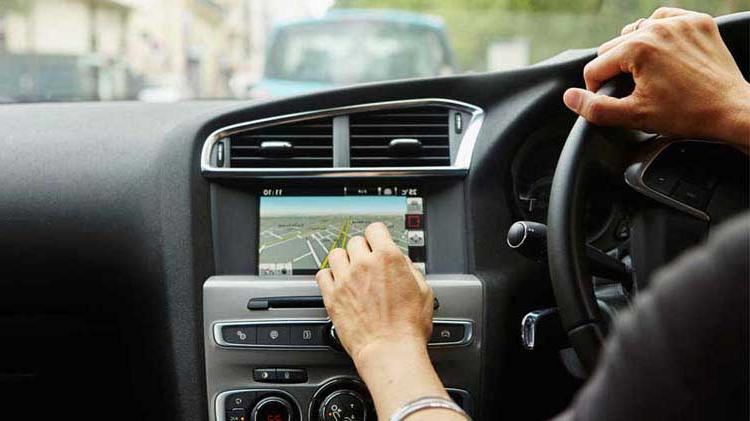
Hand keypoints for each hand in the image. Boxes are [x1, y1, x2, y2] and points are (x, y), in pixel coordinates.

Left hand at [315, 222, 433, 363]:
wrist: (390, 350)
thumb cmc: (408, 327)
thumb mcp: (424, 291)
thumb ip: (411, 270)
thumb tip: (402, 263)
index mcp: (388, 258)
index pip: (375, 229)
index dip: (378, 236)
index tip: (377, 242)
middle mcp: (364, 264)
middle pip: (355, 241)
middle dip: (362, 250)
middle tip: (367, 263)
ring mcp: (345, 279)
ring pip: (336, 254)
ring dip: (344, 260)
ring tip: (351, 271)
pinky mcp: (332, 296)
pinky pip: (322, 274)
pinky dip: (328, 276)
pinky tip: (337, 283)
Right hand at [563, 7, 749, 146]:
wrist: (732, 110)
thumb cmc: (688, 114)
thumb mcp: (635, 116)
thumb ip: (596, 108)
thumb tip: (570, 98)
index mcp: (638, 48)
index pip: (596, 66)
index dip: (596, 88)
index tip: (609, 100)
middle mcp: (657, 28)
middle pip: (614, 47)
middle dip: (615, 69)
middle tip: (631, 91)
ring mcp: (680, 23)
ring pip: (637, 31)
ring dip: (634, 50)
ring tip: (645, 73)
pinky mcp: (698, 22)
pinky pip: (665, 19)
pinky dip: (658, 34)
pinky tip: (662, 53)